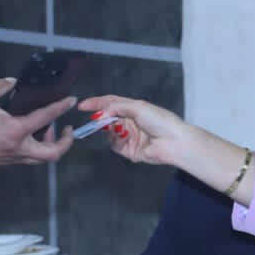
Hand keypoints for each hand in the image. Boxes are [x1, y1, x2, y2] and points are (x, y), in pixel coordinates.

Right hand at [0, 78, 75, 164]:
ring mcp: (13, 158)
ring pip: (41, 158)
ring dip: (49, 145)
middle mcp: (19, 148)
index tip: (70, 101)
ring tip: (46, 131)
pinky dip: (34, 148)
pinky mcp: (7, 163)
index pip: (46, 117)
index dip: (61, 107)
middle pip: (53, 153)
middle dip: (65, 142)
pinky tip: (27, 136)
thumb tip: (10, 82)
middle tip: (66, 130)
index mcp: (15, 131)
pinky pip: (28, 158)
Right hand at [75, 96, 196, 167]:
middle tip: (96, 119)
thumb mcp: (138, 107)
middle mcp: (129, 121)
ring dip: (108, 129)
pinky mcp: (129, 150)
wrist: (172, 142)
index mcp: (133, 108)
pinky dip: (114, 140)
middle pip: (108, 118)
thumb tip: (101, 113)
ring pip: (109, 132)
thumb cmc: (159, 120)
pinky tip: (122, 136)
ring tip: (115, 128)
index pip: (111, 103)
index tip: (82, 105)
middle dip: (101, 118)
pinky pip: (115, 145)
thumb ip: (117, 107)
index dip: (96, 103)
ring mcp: (128, 136)